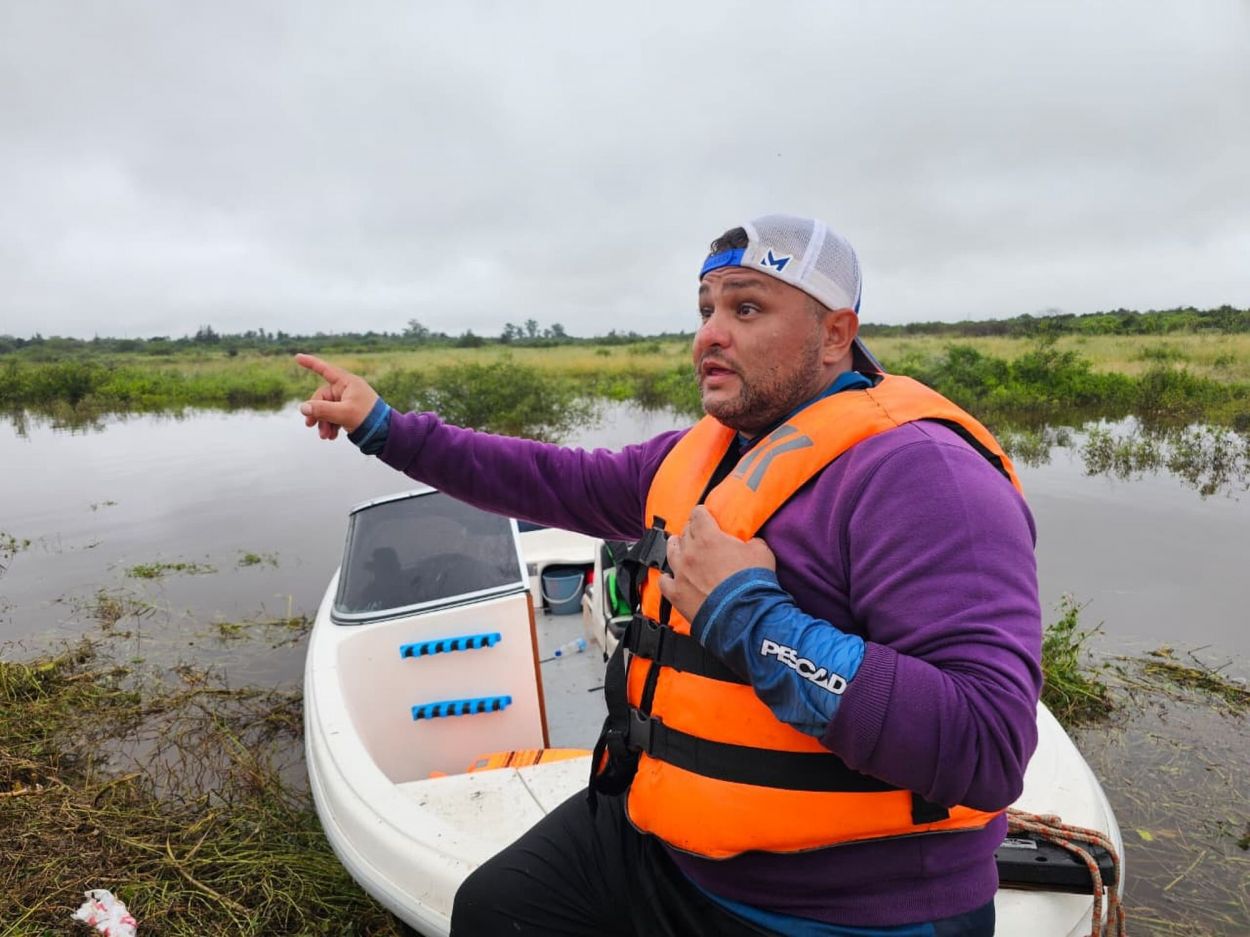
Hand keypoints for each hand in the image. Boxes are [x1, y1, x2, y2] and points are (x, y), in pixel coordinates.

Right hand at [294, 354, 379, 439]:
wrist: (385, 432)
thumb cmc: (367, 418)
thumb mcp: (343, 414)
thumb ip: (322, 410)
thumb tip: (303, 408)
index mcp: (347, 382)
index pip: (325, 370)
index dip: (310, 363)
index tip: (297, 357)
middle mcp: (347, 389)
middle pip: (322, 397)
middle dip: (317, 413)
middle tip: (310, 426)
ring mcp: (348, 400)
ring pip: (327, 409)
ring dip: (323, 423)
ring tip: (325, 437)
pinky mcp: (349, 411)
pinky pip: (334, 416)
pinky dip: (331, 425)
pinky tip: (332, 437)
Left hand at [659, 505, 775, 621]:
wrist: (742, 614)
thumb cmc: (752, 583)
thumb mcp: (761, 552)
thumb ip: (752, 542)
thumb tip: (749, 542)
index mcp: (709, 538)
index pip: (698, 515)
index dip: (701, 513)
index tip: (703, 513)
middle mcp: (690, 552)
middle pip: (685, 532)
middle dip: (691, 529)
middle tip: (697, 532)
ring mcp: (680, 573)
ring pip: (671, 551)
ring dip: (675, 545)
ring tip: (676, 544)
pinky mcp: (676, 594)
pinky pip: (664, 581)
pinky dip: (667, 577)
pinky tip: (669, 577)